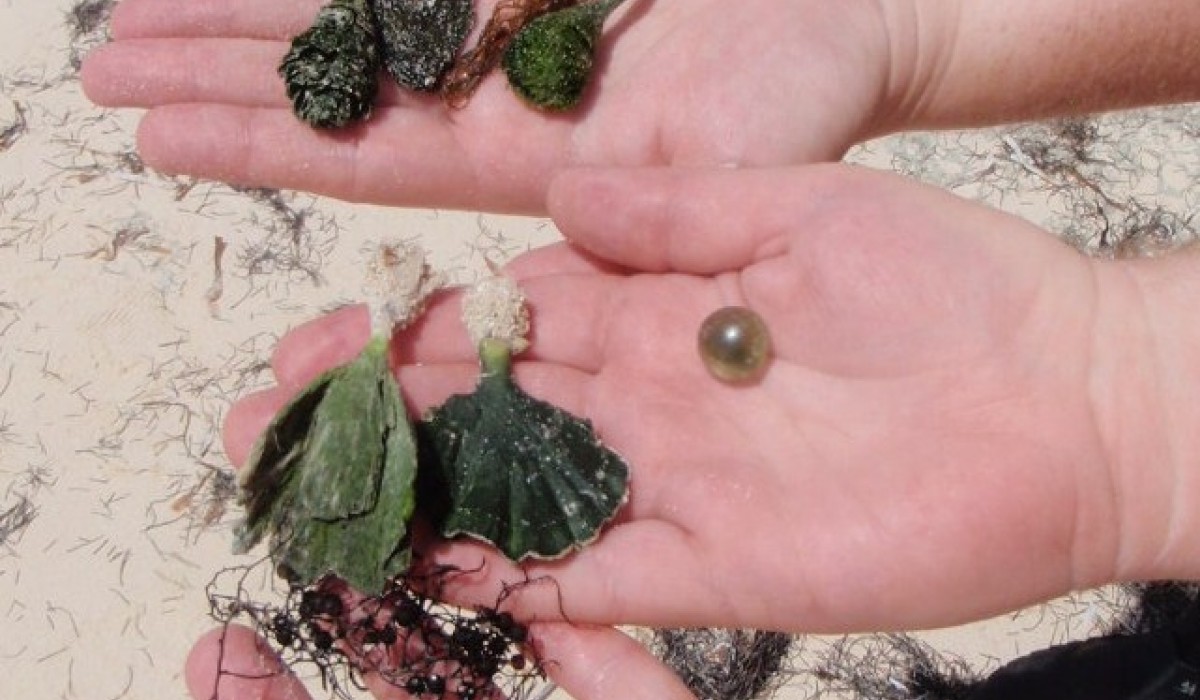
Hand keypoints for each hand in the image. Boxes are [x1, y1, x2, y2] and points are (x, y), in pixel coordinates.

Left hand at [81, 0, 896, 212]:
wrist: (842, 24)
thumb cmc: (808, 103)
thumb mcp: (744, 173)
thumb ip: (655, 207)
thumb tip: (567, 218)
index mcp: (531, 163)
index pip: (367, 159)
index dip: (259, 145)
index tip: (155, 132)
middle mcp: (495, 102)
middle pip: (329, 91)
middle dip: (216, 78)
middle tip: (97, 71)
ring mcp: (502, 36)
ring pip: (349, 21)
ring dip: (242, 17)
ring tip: (128, 14)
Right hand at [221, 164, 1169, 632]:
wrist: (1058, 399)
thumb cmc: (949, 283)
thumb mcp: (802, 207)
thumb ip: (675, 211)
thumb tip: (560, 194)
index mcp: (656, 307)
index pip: (503, 319)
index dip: (409, 331)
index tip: (326, 338)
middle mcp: (644, 398)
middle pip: (482, 414)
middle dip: (374, 418)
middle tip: (267, 423)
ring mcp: (670, 485)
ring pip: (514, 498)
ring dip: (414, 501)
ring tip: (313, 501)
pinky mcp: (710, 568)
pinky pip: (588, 577)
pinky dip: (509, 577)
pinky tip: (429, 568)